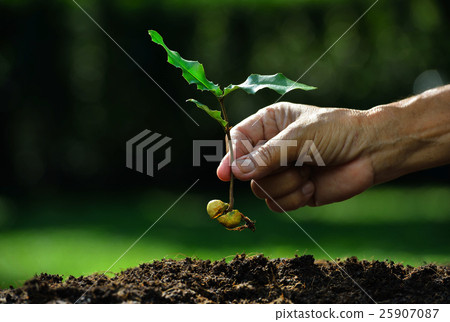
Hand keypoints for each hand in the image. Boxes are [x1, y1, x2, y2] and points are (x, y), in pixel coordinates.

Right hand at [217, 102, 374, 211]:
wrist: (370, 153)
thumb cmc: (337, 132)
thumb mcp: (299, 137)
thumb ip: (267, 155)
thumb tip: (236, 171)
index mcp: (269, 124)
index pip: (238, 140)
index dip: (231, 157)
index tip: (226, 174)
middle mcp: (271, 148)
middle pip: (247, 170)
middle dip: (270, 173)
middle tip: (295, 164)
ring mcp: (282, 171)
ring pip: (261, 190)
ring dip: (286, 185)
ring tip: (308, 173)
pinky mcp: (293, 192)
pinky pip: (276, 204)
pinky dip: (294, 199)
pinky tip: (311, 187)